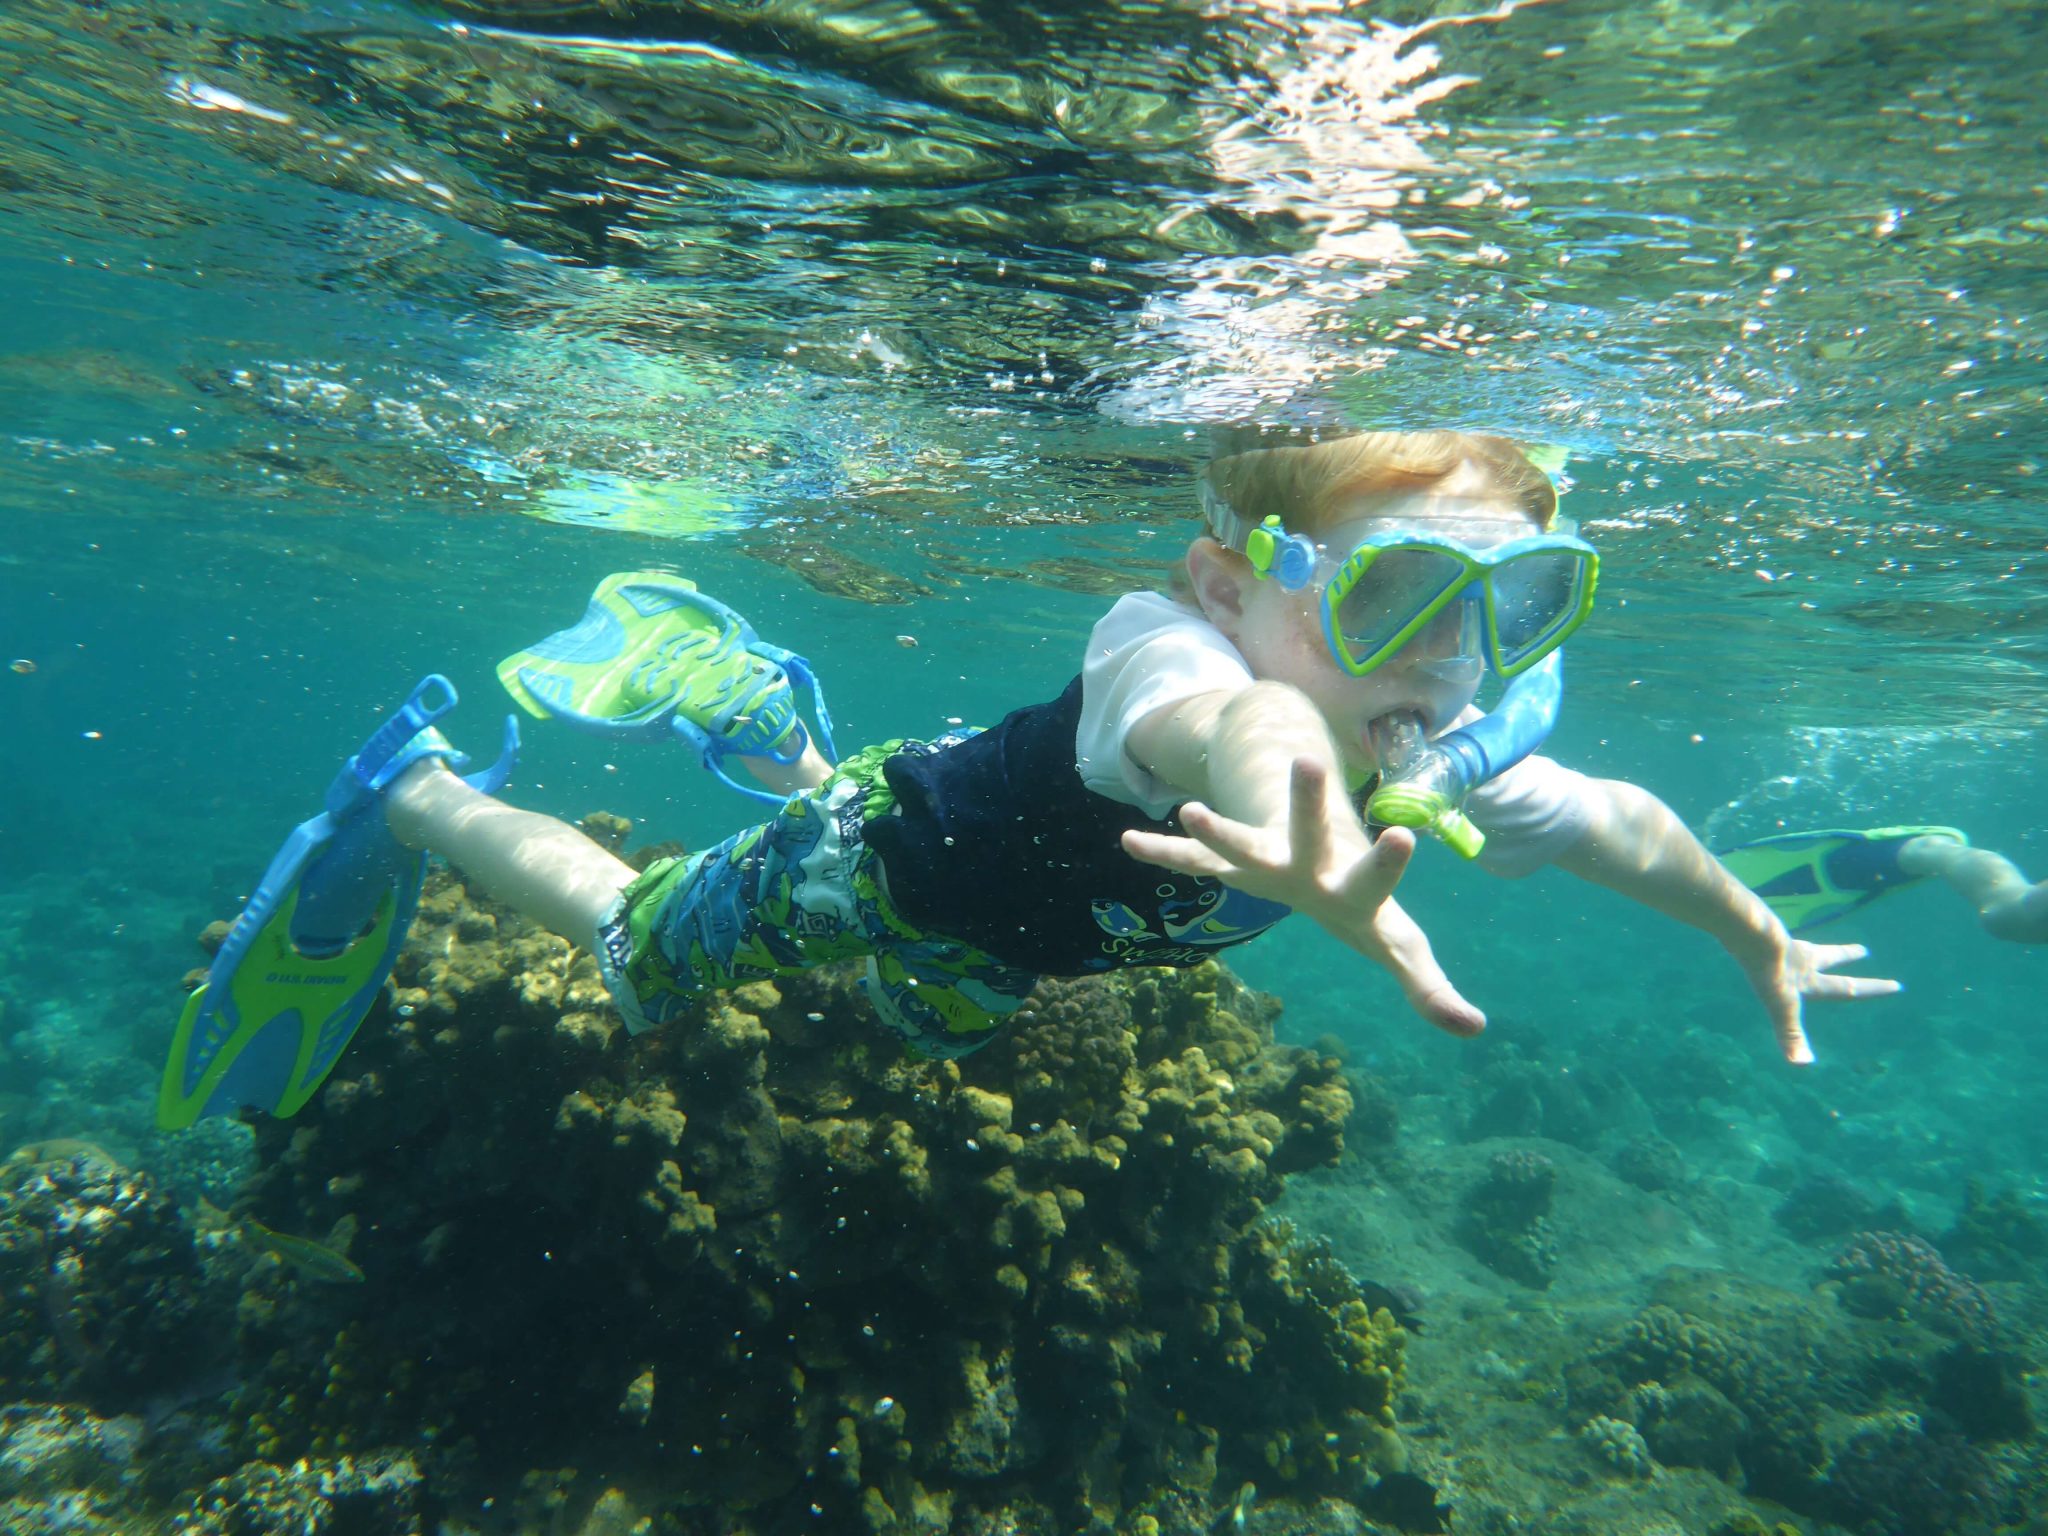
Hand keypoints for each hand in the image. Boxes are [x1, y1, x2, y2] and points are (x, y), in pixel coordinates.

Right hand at [1123, 758, 1482, 1033]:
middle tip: (1307, 760)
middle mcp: (1310, 862)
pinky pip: (1194, 865)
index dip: (1388, 861)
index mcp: (1353, 886)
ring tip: (1189, 809)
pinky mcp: (1234, 867)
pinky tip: (1128, 843)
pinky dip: (1163, 855)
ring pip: (1241, 844)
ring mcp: (1269, 860)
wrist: (1318, 861)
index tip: (1404, 835)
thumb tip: (1475, 1028)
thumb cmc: (1364, 910)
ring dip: (1217, 830)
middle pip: (1311, 833)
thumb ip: (1430, 987)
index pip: (1376, 876)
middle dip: (1308, 803)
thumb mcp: (1399, 947)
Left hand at [1738, 928, 1901, 1064]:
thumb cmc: (1769, 974)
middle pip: (1830, 957)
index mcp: (1811, 980)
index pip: (1847, 988)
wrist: (1752, 938)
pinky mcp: (1762, 934)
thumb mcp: (1780, 1007)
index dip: (1873, 989)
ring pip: (1804, 945)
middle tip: (1864, 950)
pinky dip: (1776, 938)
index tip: (1896, 985)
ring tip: (1812, 945)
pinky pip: (1772, 936)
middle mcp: (1802, 960)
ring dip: (1812, 946)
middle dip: (1847, 956)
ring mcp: (1783, 946)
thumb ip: (1790, 1034)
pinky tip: (1769, 938)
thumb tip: (1803, 1064)